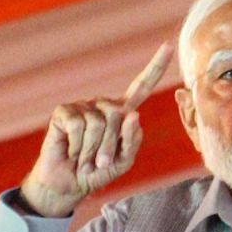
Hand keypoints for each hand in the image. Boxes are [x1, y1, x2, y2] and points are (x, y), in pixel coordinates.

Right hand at [21, 43, 173, 216]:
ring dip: (92, 150)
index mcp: (122, 113)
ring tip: (85, 158)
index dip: (155, 67)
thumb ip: (132, 141)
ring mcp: (83, 106)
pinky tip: (71, 151)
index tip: (169, 46)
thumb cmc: (97, 171)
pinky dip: (77, 147)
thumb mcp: (123, 161)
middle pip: (118, 115)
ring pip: (98, 123)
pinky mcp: (63, 112)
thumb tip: (133, 114)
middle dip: (110, 145)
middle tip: (99, 161)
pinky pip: (78, 126)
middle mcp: (103, 105)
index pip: (142, 86)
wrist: (68, 185)